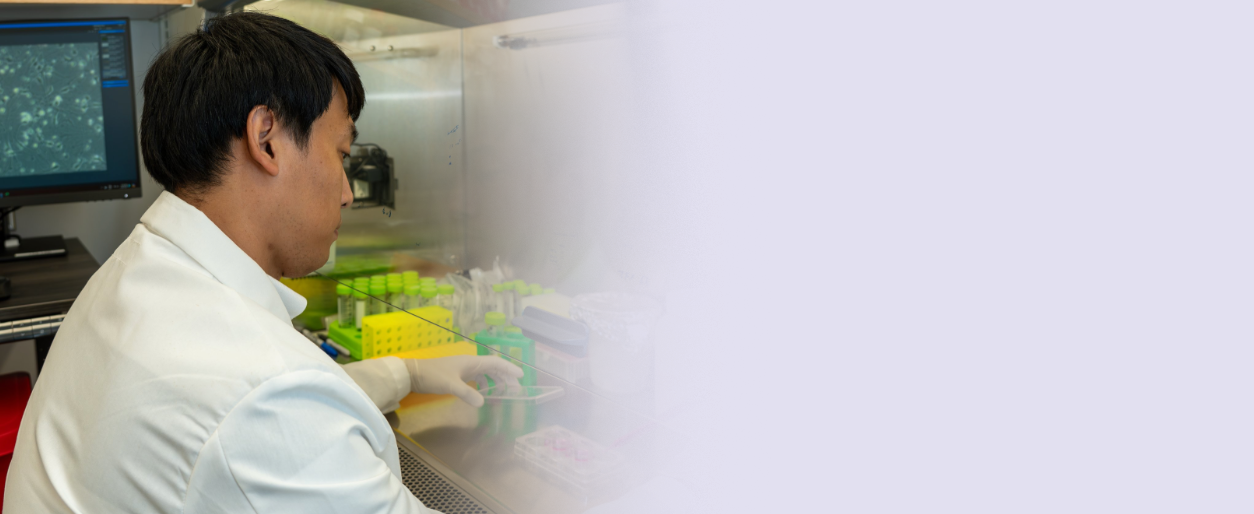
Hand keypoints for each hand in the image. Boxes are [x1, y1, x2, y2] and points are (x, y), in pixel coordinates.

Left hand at [403, 355, 523, 406]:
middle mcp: (471, 363)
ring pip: (485, 373)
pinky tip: (485, 393)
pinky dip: (484, 385)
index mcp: (472, 362)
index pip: (496, 363)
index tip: (521, 376)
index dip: (509, 368)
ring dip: (496, 381)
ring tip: (503, 392)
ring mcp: (464, 369)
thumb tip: (483, 403)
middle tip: (515, 389)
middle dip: (506, 378)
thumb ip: (467, 393)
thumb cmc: (433, 376)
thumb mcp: (451, 385)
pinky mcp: (458, 375)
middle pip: (493, 368)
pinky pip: (477, 378)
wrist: (414, 374)